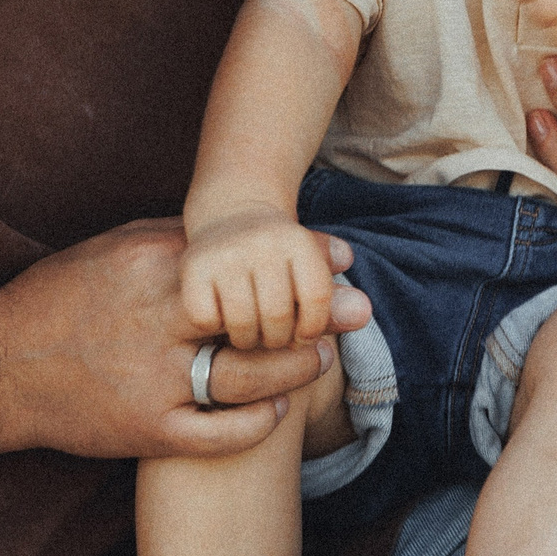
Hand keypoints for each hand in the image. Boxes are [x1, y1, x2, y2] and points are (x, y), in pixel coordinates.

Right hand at [0, 217, 367, 461]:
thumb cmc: (59, 298)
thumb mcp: (114, 247)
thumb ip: (176, 239)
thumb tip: (237, 228)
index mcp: (152, 267)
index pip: (242, 256)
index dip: (299, 256)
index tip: (343, 257)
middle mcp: (156, 320)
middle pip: (255, 316)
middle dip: (314, 313)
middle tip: (355, 311)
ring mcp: (151, 379)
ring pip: (245, 377)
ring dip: (293, 369)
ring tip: (321, 359)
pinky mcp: (144, 429)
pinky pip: (215, 435)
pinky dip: (252, 425)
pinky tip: (273, 412)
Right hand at [180, 208, 337, 348]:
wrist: (230, 213)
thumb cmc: (278, 258)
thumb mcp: (308, 270)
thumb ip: (333, 299)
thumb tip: (364, 313)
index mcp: (297, 241)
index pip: (317, 301)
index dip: (312, 328)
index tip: (303, 334)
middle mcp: (261, 242)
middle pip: (278, 319)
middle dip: (277, 340)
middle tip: (272, 337)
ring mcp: (224, 254)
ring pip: (241, 325)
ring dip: (246, 341)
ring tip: (249, 334)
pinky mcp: (192, 268)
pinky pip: (206, 321)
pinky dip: (212, 328)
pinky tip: (218, 317)